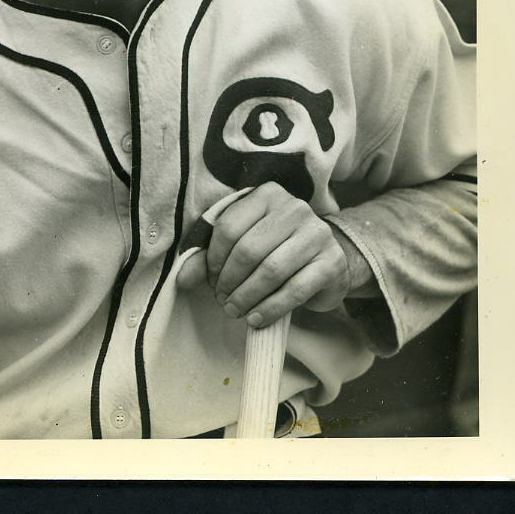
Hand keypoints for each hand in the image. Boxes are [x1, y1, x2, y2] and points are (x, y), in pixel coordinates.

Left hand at [176, 182, 351, 327]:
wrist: (327, 261)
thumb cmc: (277, 250)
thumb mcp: (244, 244)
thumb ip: (211, 258)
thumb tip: (183, 280)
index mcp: (267, 194)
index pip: (229, 226)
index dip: (213, 259)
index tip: (210, 280)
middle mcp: (294, 207)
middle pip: (249, 249)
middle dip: (229, 281)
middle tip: (222, 300)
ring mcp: (317, 233)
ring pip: (271, 270)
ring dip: (247, 297)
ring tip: (236, 311)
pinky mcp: (331, 262)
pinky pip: (295, 290)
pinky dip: (270, 309)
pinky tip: (257, 319)